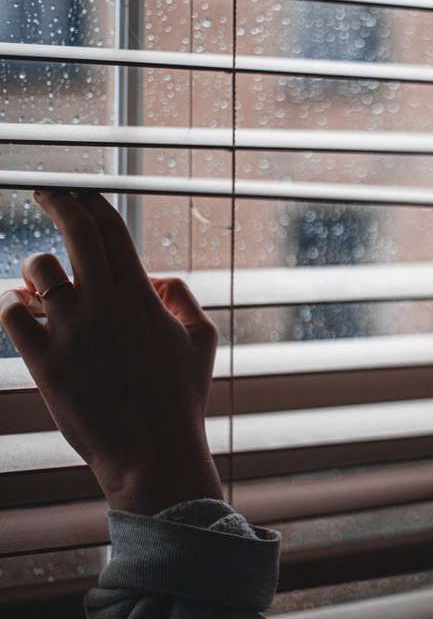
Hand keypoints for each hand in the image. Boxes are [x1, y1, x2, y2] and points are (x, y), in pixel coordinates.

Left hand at [0, 190, 223, 514]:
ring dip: (37, 268)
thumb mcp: (201, 341)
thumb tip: (158, 277)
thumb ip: (184, 298)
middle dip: (58, 202)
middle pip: (76, 233)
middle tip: (47, 193)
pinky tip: (24, 310)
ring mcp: (72, 332)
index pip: (112, 230)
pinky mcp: (44, 361)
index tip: (79, 192)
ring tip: (40, 279)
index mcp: (143, 296)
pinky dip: (15, 306)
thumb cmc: (181, 398)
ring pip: (38, 271)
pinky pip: (12, 314)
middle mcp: (105, 304)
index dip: (92, 202)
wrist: (152, 453)